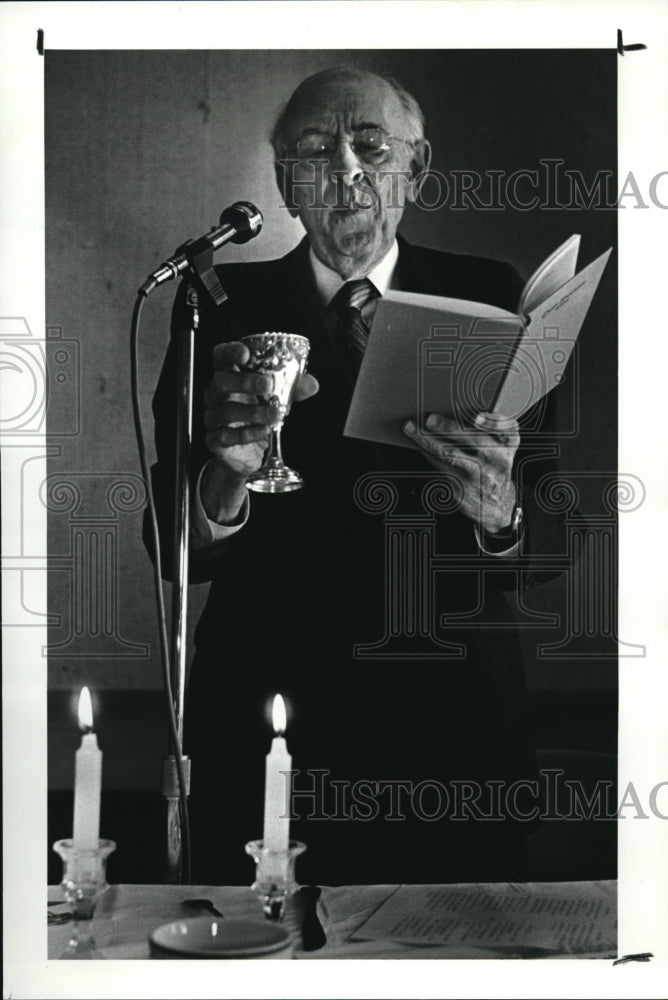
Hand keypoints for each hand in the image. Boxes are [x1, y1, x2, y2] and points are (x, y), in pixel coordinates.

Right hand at [201, 341, 318, 521]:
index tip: (245, 353)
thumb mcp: (276, 399)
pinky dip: (248, 433)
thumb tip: (311, 384)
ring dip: (254, 411)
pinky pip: (227, 435)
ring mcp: (213, 418)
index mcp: (229, 377)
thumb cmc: (256, 417)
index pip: (221, 357)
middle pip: (221, 381)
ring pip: (227, 410)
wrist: (247, 454)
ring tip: (275, 414)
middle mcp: (216, 395)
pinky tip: (264, 430)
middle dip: (244, 381)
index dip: (230, 352)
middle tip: (267, 385)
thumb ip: (292, 389)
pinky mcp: (215, 440)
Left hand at [402, 411, 519, 534]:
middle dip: (449, 428)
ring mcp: (479, 476)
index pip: (507, 430)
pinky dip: (426, 452)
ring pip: (450, 455)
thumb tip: (451, 409)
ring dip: (427, 440)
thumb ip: (488, 431)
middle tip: (430, 419)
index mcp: (508, 446)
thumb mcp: (502, 449)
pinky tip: (417, 443)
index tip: (476, 418)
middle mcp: (497, 460)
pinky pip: (440, 465)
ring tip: (411, 428)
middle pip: (474, 441)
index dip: (493, 422)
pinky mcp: (463, 487)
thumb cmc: (494, 467)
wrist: (496, 503)